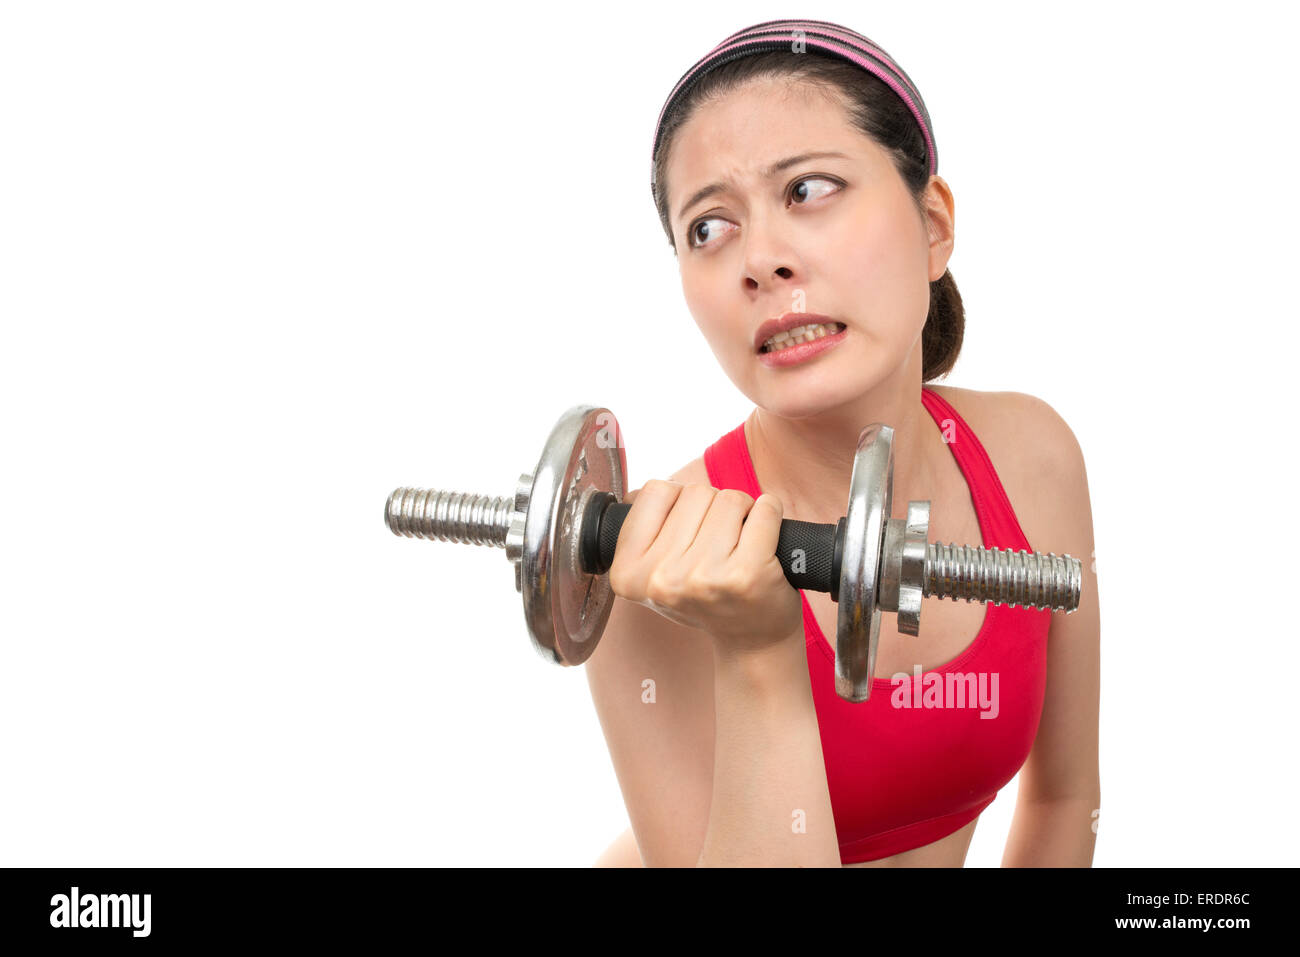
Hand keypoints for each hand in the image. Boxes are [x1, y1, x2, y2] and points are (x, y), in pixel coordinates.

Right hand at [607, 480, 804, 658]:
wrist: (750, 642)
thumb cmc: (707, 597)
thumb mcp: (658, 571)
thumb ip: (648, 529)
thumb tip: (651, 491)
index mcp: (629, 573)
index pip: (655, 491)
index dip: (679, 501)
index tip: (690, 529)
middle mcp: (662, 577)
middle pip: (695, 491)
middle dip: (713, 508)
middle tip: (719, 545)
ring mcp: (704, 576)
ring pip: (729, 498)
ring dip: (743, 512)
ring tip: (740, 546)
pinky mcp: (746, 574)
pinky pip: (764, 510)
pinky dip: (770, 513)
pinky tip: (766, 538)